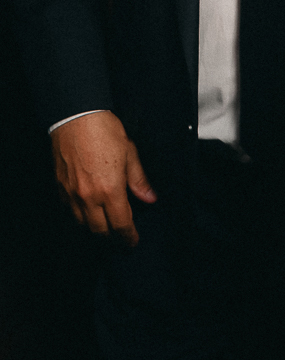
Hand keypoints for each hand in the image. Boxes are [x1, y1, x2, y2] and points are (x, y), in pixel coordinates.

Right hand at [51, 112, 156, 245]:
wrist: (75, 117)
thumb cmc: (104, 131)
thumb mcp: (130, 153)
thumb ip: (139, 180)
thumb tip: (149, 198)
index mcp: (110, 190)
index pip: (121, 224)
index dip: (128, 237)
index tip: (132, 242)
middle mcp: (89, 197)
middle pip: (100, 230)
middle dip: (112, 238)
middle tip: (120, 238)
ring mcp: (72, 193)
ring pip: (82, 224)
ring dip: (94, 229)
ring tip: (105, 228)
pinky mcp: (60, 187)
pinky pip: (70, 210)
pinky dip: (79, 216)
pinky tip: (87, 212)